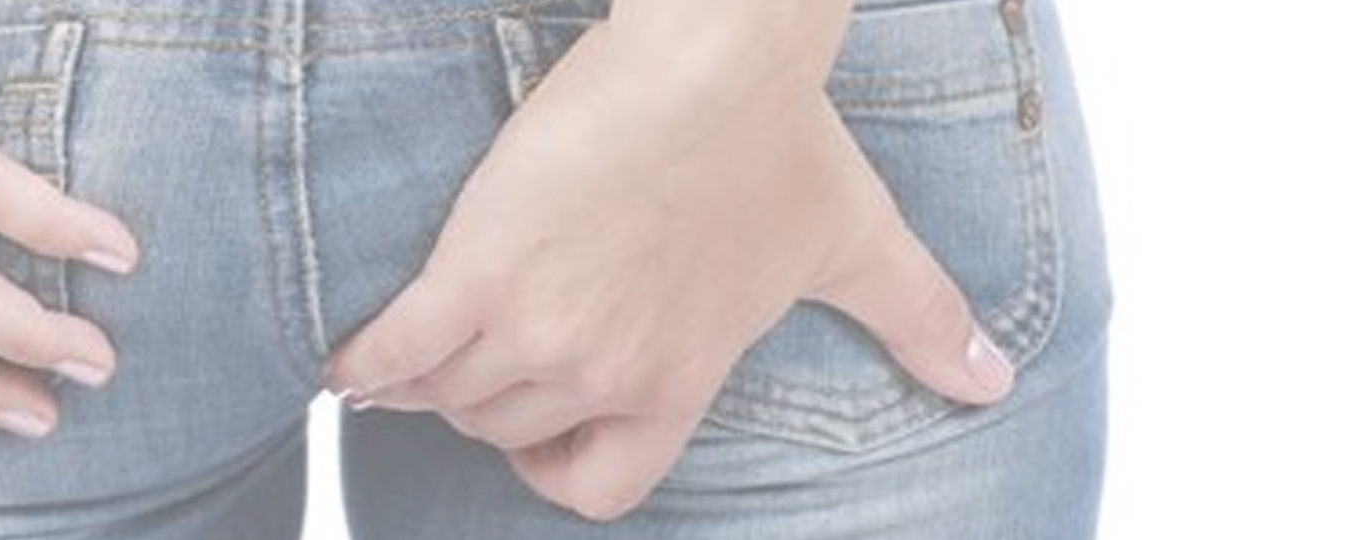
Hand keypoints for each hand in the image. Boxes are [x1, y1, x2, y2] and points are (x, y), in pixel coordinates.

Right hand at [325, 19, 1013, 519]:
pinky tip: (348, 358)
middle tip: (475, 350)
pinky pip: (394, 355)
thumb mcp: (856, 244)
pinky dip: (363, 366)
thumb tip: (996, 382)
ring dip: (420, 382)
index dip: (556, 470)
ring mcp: (537, 331)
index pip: (599, 487)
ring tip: (408, 345)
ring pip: (446, 398)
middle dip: (485, 402)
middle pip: (505, 433)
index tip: (536, 436)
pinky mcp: (478, 274)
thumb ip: (919, 318)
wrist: (714, 63)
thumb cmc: (781, 140)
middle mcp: (607, 373)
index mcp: (679, 377)